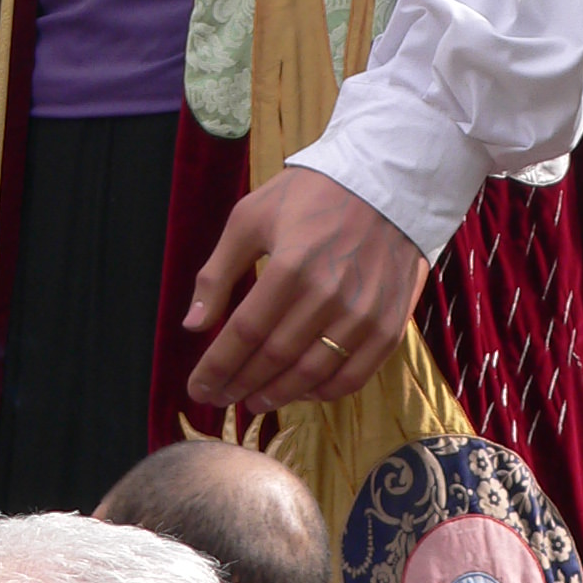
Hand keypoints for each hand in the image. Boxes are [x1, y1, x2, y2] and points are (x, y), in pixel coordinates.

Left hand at [184, 169, 428, 415]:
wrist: (389, 181)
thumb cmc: (312, 195)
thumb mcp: (251, 218)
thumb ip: (218, 272)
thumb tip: (193, 325)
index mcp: (289, 267)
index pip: (243, 335)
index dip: (215, 368)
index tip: (197, 389)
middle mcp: (328, 296)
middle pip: (273, 360)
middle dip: (239, 385)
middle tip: (221, 397)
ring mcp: (362, 314)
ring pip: (311, 375)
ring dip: (278, 395)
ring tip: (256, 400)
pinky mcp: (389, 324)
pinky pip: (353, 376)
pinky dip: (324, 392)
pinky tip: (304, 391)